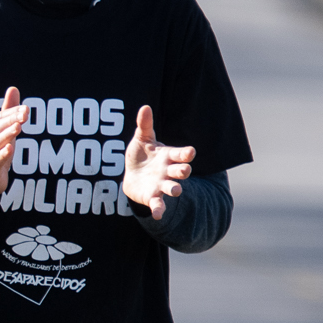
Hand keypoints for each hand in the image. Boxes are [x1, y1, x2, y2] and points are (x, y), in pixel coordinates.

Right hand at [0, 86, 26, 204]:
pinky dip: (2, 155)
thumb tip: (13, 88)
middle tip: (24, 114)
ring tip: (18, 127)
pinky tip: (10, 149)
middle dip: (11, 120)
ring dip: (6, 134)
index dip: (12, 112)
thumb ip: (8, 111)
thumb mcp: (4, 132)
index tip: (26, 109)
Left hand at [122, 101, 194, 219]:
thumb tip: (145, 107)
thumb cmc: (141, 154)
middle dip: (183, 170)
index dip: (186, 154)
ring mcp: (162, 185)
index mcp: (168, 156)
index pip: (181, 154)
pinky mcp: (153, 197)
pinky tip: (158, 215)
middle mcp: (169, 171)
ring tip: (176, 190)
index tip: (190, 152)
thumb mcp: (142, 139)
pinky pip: (158, 205)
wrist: (132, 175)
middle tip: (185, 170)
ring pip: (172, 188)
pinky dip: (159, 210)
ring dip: (174, 189)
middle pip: (180, 171)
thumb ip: (145, 125)